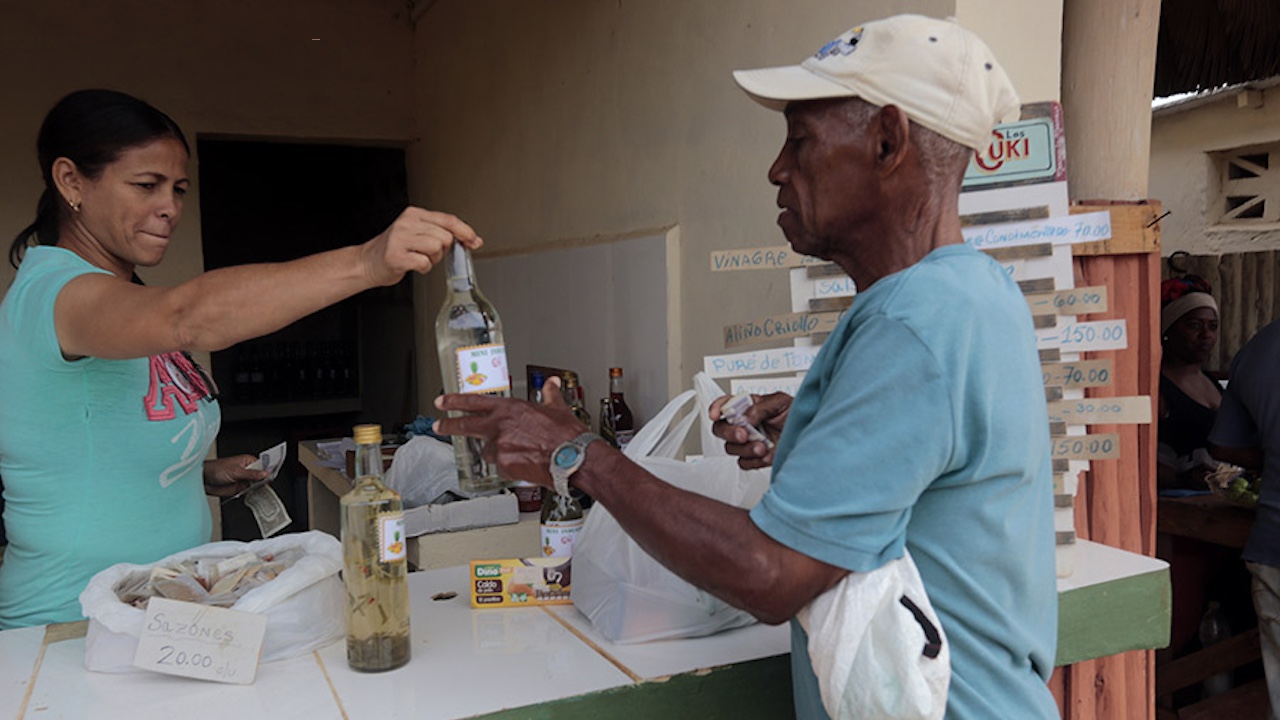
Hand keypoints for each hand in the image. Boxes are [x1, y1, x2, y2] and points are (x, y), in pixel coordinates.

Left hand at [203, 455, 268, 497]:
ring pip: (257, 484)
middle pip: (262, 475)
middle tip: (269, 484)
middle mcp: (248, 470)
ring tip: (264, 490)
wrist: (204, 480)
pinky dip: (254, 494)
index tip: (273, 475)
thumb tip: (264, 473)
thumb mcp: (235, 471)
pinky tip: (257, 495)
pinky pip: (251, 492)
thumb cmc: (216, 470)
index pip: (263, 465)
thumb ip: (250, 474)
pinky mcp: (241, 489)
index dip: (269, 470)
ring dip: (260, 488)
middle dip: (266, 480)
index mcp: (248, 461)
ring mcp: (245, 480)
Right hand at [360, 207, 482, 286]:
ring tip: (419, 257)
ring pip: (437, 248)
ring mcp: (400, 239)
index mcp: (414, 214)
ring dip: (433, 259)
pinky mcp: (396, 256)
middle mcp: (407, 223)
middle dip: (443, 250)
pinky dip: (424, 268)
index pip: (448, 219)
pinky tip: (413, 265)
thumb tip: (473, 240)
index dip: (465, 231)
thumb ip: (442, 233)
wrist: (368, 262)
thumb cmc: (396, 249)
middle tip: (428, 252)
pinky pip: (425, 263)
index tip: (474, 240)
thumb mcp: (418, 233)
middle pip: (445, 236)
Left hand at [432, 376, 586, 488]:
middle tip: (438, 425)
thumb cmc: (567, 435)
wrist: (574, 458)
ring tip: (520, 453)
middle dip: (448, 425)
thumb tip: (551, 384)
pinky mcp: (504, 465)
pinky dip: (509, 467)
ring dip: (497, 452)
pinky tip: (525, 464)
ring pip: (488, 451)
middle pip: (465, 425)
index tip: (443, 401)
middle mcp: (500, 426)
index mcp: (510, 408)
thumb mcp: (557, 408)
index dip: (455, 400)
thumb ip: (550, 394)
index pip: (474, 401)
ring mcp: (499, 446)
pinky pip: (500, 467)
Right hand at [709, 392, 791, 468]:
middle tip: (743, 434)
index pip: (724, 405)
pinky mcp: (754, 458)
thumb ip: (760, 407)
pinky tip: (767, 455)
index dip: (716, 408)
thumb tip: (745, 418)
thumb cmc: (796, 414)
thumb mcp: (780, 401)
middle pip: (720, 429)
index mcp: (748, 406)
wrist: (808, 433)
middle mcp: (744, 424)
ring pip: (731, 448)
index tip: (716, 415)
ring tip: (762, 446)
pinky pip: (744, 463)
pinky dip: (754, 461)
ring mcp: (748, 442)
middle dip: (729, 433)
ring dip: (746, 449)